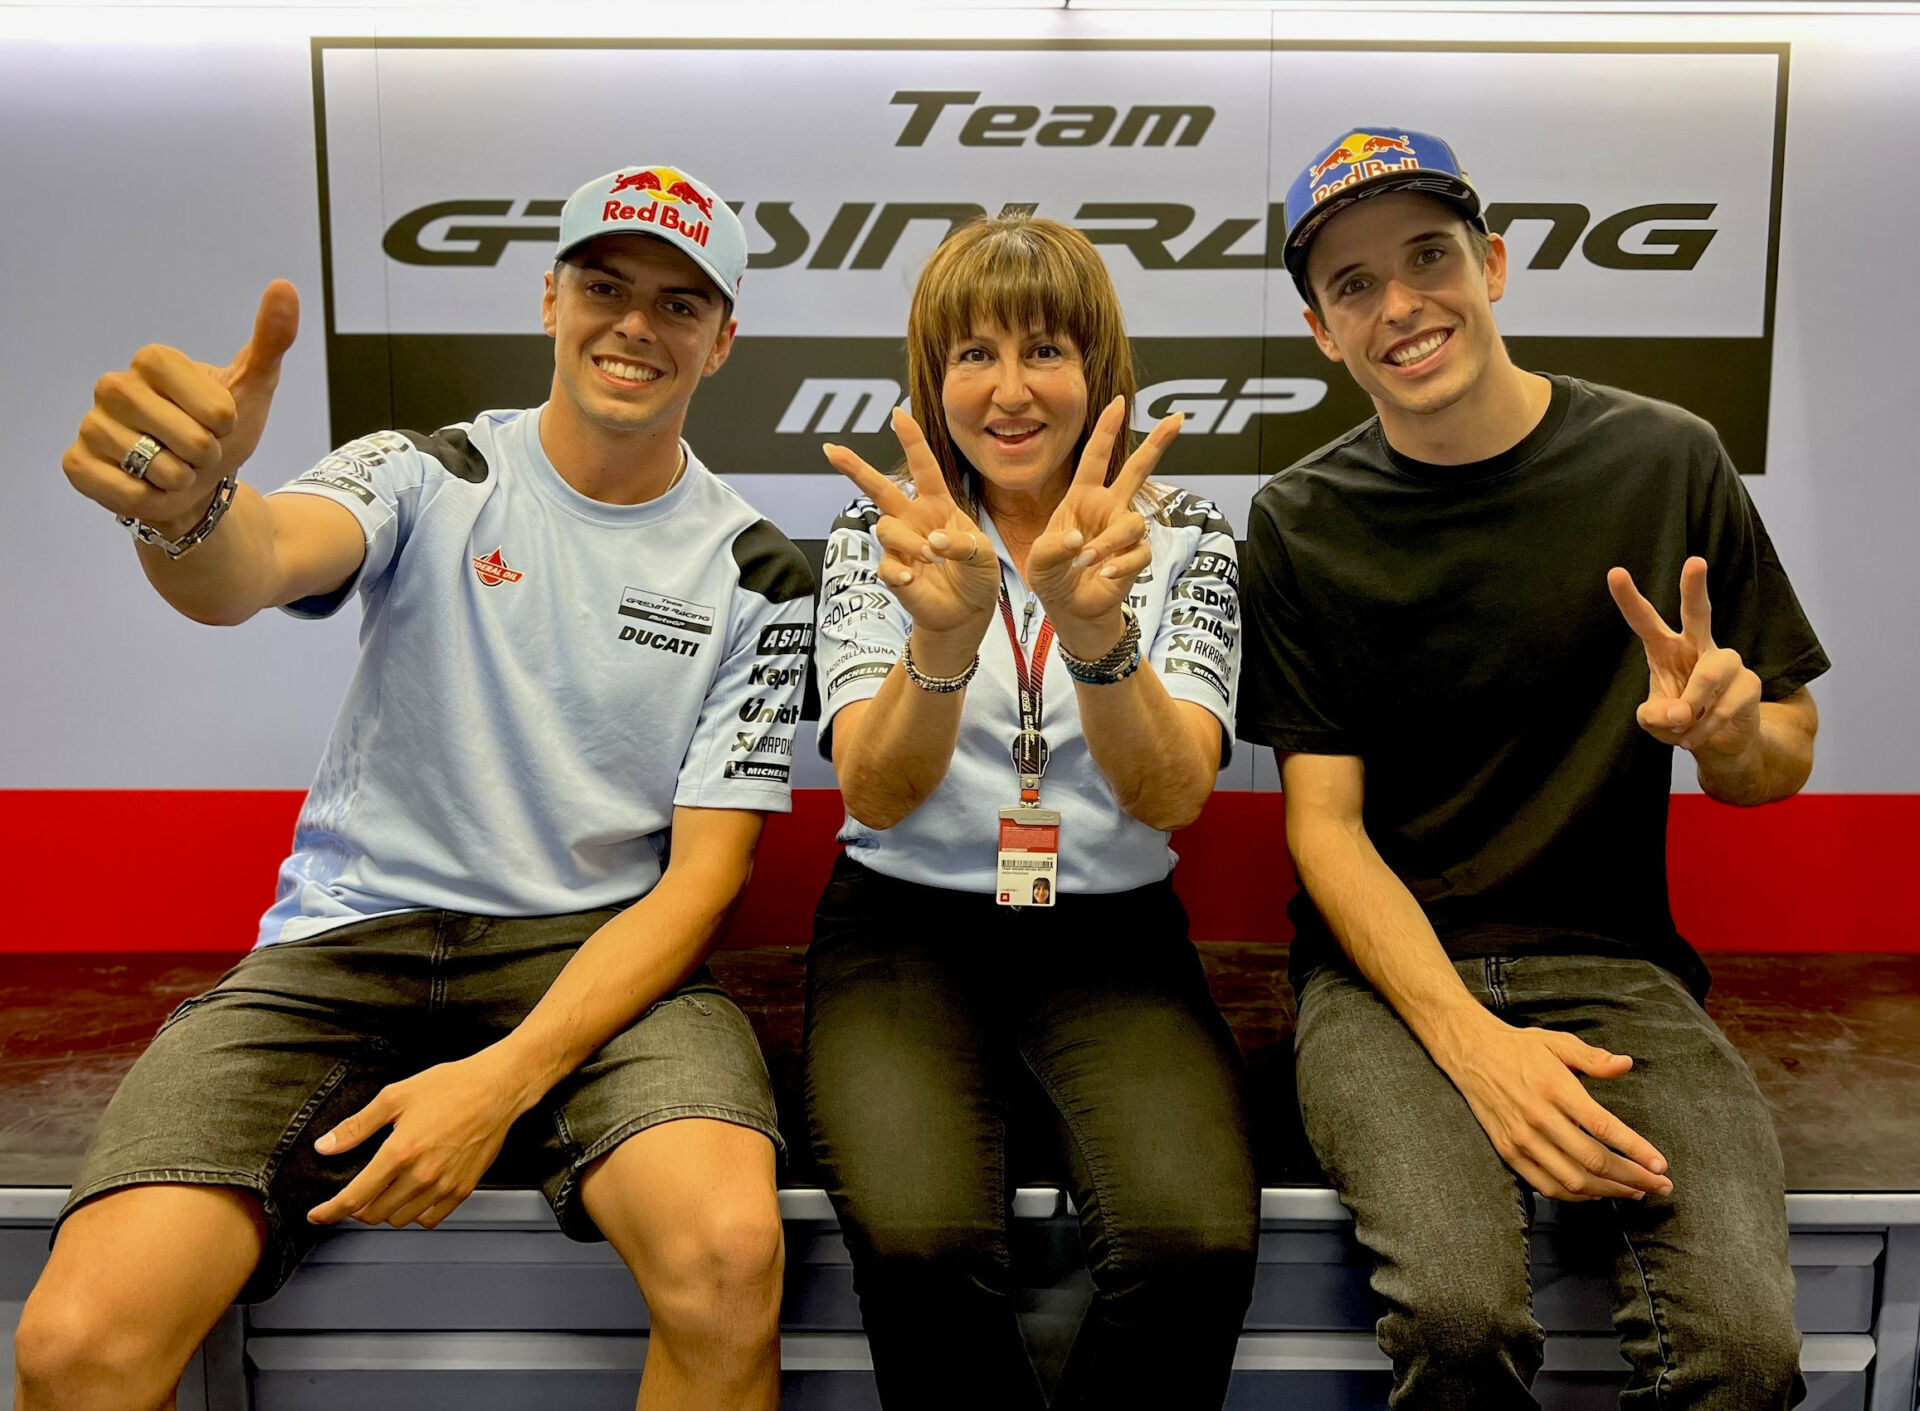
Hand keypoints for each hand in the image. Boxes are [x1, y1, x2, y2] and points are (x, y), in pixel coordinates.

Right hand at [63, 281, 298, 536]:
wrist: (194, 483)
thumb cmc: (221, 431)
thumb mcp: (253, 386)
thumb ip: (272, 339)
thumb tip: (285, 286)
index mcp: (153, 361)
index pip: (212, 405)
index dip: (225, 423)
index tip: (220, 421)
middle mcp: (113, 386)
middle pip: (190, 440)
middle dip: (208, 456)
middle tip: (198, 451)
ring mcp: (91, 424)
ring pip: (159, 470)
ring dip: (182, 480)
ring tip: (174, 468)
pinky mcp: (77, 463)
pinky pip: (128, 494)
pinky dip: (152, 500)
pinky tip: (148, 487)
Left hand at [306, 1049, 532, 1229]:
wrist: (497, 1088)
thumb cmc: (451, 1086)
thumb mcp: (395, 1096)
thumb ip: (357, 1127)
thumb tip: (326, 1146)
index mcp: (400, 1152)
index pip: (354, 1197)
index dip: (330, 1211)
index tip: (318, 1215)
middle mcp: (421, 1175)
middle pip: (375, 1214)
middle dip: (357, 1209)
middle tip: (356, 1195)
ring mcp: (444, 1185)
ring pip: (401, 1220)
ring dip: (385, 1212)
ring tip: (384, 1193)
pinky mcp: (463, 1189)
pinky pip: (431, 1218)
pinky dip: (415, 1215)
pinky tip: (412, 1197)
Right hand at [823, 407, 1000, 646]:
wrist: (966, 615)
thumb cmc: (976, 577)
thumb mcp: (982, 555)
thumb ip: (962, 544)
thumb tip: (933, 542)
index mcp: (938, 506)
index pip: (923, 468)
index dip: (911, 440)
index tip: (896, 413)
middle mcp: (914, 520)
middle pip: (879, 489)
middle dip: (854, 468)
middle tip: (830, 449)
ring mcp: (900, 546)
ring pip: (887, 528)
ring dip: (910, 542)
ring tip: (932, 557)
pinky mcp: (893, 572)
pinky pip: (886, 565)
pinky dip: (901, 572)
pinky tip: (914, 578)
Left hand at [1028, 399, 1181, 658]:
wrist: (1071, 610)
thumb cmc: (1053, 577)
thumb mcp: (1040, 560)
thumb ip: (1053, 547)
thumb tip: (1078, 540)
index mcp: (1082, 498)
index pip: (1096, 458)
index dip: (1106, 429)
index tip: (1119, 402)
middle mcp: (1108, 508)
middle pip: (1137, 470)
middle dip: (1158, 443)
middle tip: (1179, 418)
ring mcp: (1124, 532)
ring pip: (1132, 523)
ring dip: (1108, 543)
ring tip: (1086, 562)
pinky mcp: (1136, 557)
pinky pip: (1139, 553)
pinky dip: (1120, 566)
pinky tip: (1104, 576)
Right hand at [1443, 1013, 1671, 1201]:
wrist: (1470, 1054)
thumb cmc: (1519, 1048)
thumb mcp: (1557, 1042)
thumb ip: (1593, 1058)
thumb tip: (1626, 1064)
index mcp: (1555, 1088)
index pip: (1603, 1127)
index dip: (1635, 1150)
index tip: (1660, 1166)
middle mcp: (1539, 1117)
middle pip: (1593, 1161)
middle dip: (1633, 1178)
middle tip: (1660, 1186)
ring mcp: (1522, 1138)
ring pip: (1572, 1180)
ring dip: (1609, 1192)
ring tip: (1634, 1192)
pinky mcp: (1509, 1151)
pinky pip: (1546, 1185)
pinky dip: (1576, 1196)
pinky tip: (1596, 1193)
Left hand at [1608, 556, 1761, 757]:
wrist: (1721, 742)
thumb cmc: (1680, 721)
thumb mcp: (1654, 722)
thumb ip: (1654, 717)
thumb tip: (1679, 713)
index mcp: (1665, 649)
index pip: (1645, 620)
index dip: (1629, 599)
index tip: (1615, 573)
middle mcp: (1698, 646)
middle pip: (1698, 613)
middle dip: (1695, 588)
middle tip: (1695, 561)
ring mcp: (1727, 662)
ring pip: (1708, 674)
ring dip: (1693, 708)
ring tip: (1683, 727)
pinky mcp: (1749, 683)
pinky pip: (1723, 707)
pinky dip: (1704, 730)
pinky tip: (1697, 736)